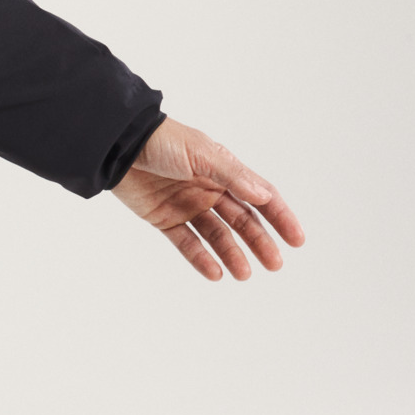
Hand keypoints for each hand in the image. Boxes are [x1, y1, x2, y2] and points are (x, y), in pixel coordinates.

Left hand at [112, 117, 305, 281]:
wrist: (117, 145)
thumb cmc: (161, 140)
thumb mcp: (200, 154)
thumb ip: (231, 176)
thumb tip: (263, 196)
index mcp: (223, 170)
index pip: (260, 196)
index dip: (280, 216)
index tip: (297, 239)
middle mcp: (209, 189)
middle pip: (242, 220)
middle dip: (260, 242)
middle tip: (275, 264)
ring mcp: (187, 205)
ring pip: (217, 235)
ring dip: (232, 254)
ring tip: (244, 274)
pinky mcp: (164, 218)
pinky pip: (187, 242)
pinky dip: (201, 258)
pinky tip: (215, 272)